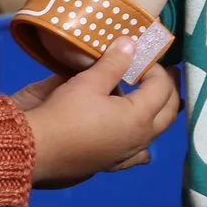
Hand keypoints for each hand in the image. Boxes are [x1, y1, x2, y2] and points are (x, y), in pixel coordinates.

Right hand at [14, 38, 180, 185]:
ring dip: (160, 114)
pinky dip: (142, 149)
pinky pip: (136, 157)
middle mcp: (140, 137)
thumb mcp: (88, 82)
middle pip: (168, 111)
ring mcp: (128, 154)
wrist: (36, 150)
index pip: (161, 87)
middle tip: (167, 72)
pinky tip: (143, 150)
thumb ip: (114, 62)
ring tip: (159, 101)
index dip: (156, 67)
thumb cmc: (64, 113)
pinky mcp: (112, 164)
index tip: (142, 55)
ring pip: (155, 133)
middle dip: (169, 89)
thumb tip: (132, 42)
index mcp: (139, 116)